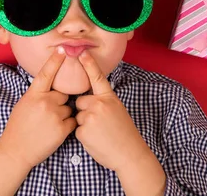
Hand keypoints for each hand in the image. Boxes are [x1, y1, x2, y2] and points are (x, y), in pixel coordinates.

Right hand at [0, 47, 76, 169]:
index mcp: (33, 94)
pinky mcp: (62, 129)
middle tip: (47, 114)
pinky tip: (54, 132)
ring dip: (63, 115)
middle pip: (63, 94)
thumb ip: (37, 94)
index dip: (54, 60)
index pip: (45, 73)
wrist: (16, 151)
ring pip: (69, 108)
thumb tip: (49, 86)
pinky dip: (67, 127)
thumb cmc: (18, 127)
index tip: (62, 49)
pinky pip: (72, 122)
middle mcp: (45, 102)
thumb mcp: (24, 104)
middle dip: (59, 102)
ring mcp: (54, 115)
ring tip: (49, 125)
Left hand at [75, 51, 154, 171]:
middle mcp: (99, 104)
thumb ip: (104, 101)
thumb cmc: (124, 133)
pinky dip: (83, 136)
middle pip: (80, 101)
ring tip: (99, 133)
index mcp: (109, 98)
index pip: (97, 77)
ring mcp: (90, 117)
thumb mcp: (118, 110)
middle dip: (85, 110)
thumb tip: (89, 97)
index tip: (82, 52)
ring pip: (77, 116)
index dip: (89, 64)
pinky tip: (95, 140)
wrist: (129, 154)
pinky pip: (76, 129)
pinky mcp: (82, 131)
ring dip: (84, 124)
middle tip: (99, 123)